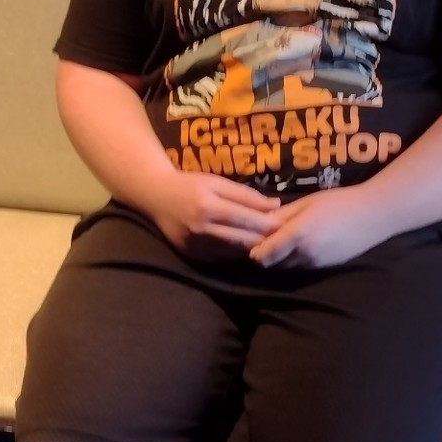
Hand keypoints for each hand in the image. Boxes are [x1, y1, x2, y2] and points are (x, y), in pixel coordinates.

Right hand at [147, 171, 280, 259]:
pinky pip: (221, 258)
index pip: (246, 220)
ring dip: (253, 250)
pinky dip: (236, 254)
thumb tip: (276, 206)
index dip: (268, 224)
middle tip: (283, 238)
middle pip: (242, 240)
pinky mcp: (191, 255)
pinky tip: (247, 249)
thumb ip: (246, 195)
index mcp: (208, 207)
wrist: (155, 197)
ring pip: (234, 253)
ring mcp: (195, 246)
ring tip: (270, 244)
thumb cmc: (189, 184)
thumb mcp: (217, 182)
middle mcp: (200, 229)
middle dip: (264, 240)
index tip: (286, 225)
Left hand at [249, 188, 385, 268]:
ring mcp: (316, 263)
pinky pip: (303, 266)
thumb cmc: (340, 201)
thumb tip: (261, 221)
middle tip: (265, 239)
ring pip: (288, 267)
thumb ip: (282, 215)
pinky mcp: (326, 267)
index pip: (263, 254)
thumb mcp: (307, 203)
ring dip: (282, 258)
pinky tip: (305, 244)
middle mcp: (304, 254)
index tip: (251, 240)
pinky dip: (297, 259)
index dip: (254, 251)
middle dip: (266, 255)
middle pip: (273, 264)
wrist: (375, 215)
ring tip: (286, 240)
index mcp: (297, 235)